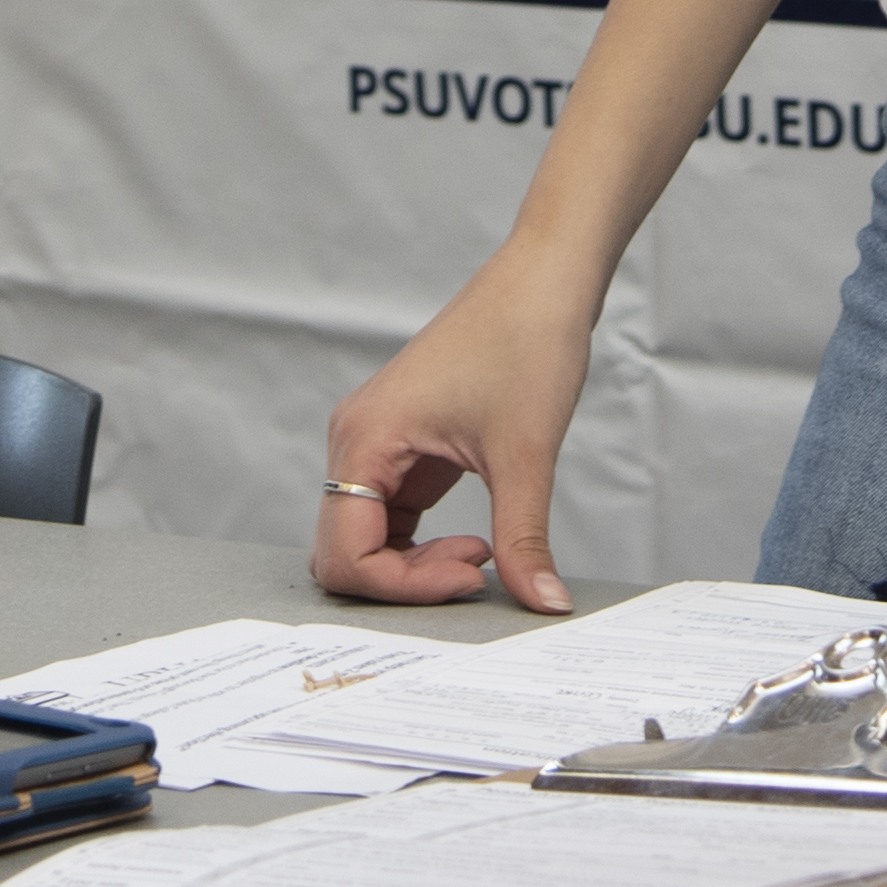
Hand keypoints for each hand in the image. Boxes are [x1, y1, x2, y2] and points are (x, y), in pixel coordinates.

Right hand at [315, 255, 597, 612]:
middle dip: (403, 581)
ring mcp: (375, 442)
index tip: (475, 570)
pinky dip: (420, 544)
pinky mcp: (401, 445)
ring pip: (364, 539)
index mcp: (365, 438)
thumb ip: (524, 539)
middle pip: (342, 553)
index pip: (346, 555)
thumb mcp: (526, 455)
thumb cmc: (526, 342)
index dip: (405, 585)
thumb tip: (544, 605)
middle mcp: (355, 440)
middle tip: (475, 569)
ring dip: (413, 565)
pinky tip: (474, 538)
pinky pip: (388, 518)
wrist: (544, 281)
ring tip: (481, 553)